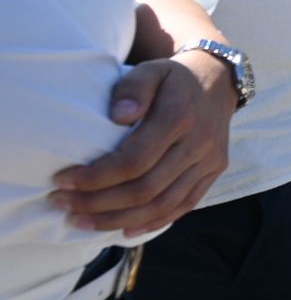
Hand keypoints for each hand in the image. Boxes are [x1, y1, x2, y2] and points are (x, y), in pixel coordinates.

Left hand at [50, 51, 234, 235]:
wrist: (218, 79)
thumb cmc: (174, 78)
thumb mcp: (152, 70)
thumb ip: (134, 88)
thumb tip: (118, 116)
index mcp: (179, 117)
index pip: (133, 161)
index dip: (95, 177)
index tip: (62, 181)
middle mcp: (198, 143)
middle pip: (145, 189)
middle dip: (98, 203)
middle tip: (62, 204)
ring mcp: (209, 160)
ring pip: (162, 204)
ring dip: (119, 219)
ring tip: (83, 221)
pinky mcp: (214, 171)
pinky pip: (184, 206)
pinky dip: (153, 223)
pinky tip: (125, 230)